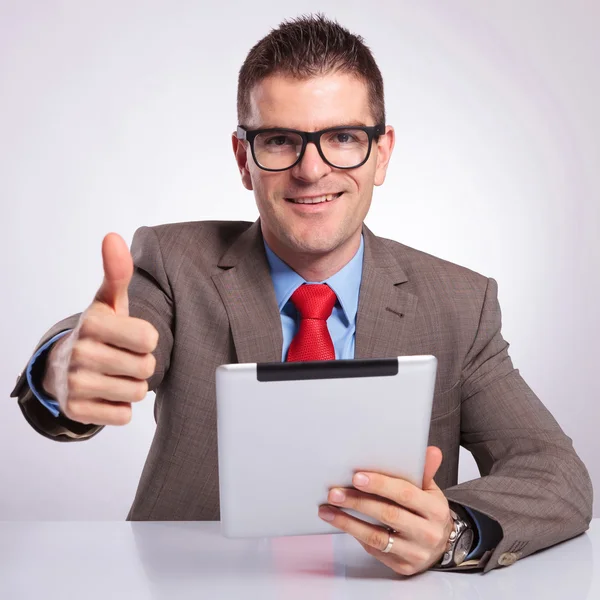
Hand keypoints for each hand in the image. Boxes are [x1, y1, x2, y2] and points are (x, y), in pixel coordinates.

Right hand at [42, 233, 158, 425]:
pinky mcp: (76, 410)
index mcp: (93, 322)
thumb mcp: (109, 301)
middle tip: (123, 356)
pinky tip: (106, 392)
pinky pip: (122, 415)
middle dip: (142, 364)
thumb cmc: (100, 330)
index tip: (131, 336)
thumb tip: (113, 237)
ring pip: (137, 392)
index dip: (147, 339)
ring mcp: (75, 384)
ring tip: (115, 373)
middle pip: (146, 368)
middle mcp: (80, 352)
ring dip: (132, 386)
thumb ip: (117, 272)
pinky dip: (120, 407)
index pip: (149, 338)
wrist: (65, 366)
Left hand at [318, 446, 453, 575]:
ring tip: (328, 510)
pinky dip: (355, 534)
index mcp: (435, 509)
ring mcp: (415, 552)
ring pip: (376, 537)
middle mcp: (427, 533)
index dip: (380, 484)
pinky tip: (341, 522)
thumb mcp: (430, 490)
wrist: (441, 545)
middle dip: (358, 502)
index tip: (357, 477)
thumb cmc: (428, 512)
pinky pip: (375, 550)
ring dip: (348, 522)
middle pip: (388, 514)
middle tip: (334, 493)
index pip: (405, 494)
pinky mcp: (402, 566)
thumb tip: (430, 451)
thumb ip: (424, 470)